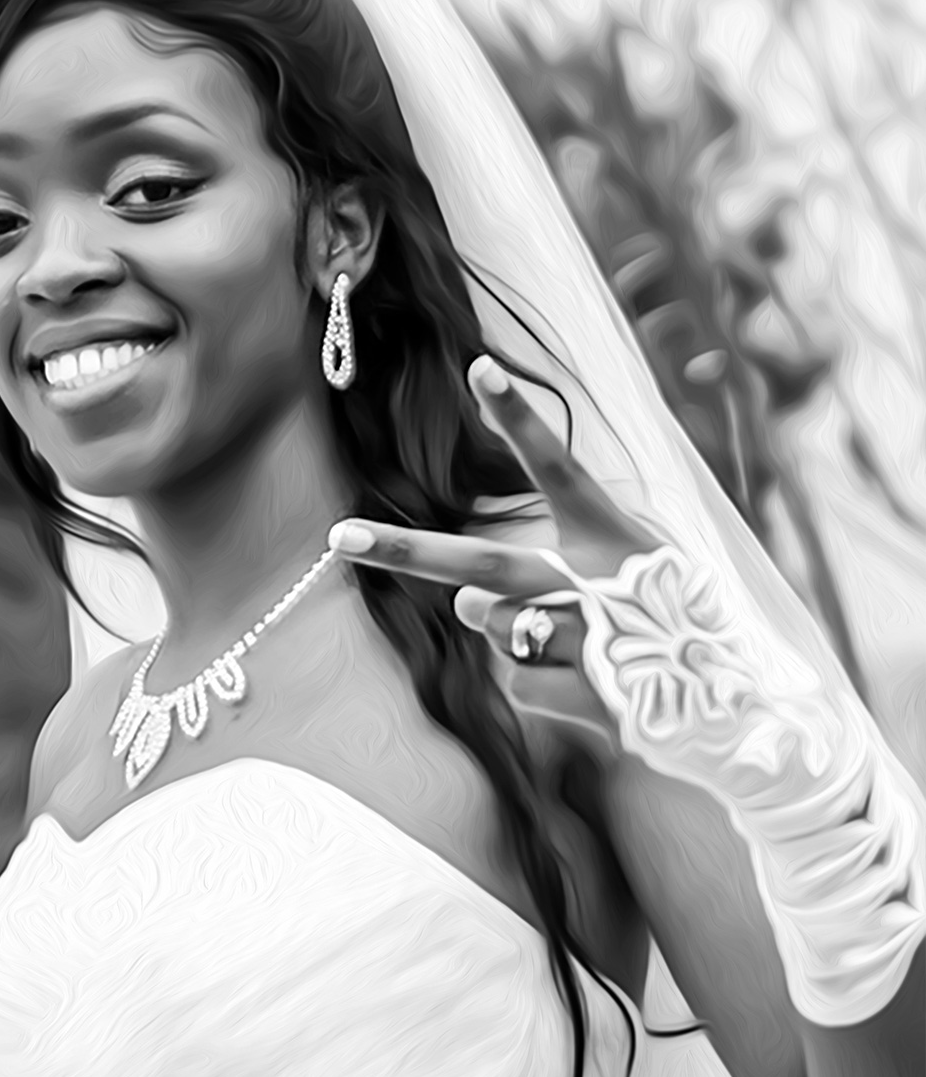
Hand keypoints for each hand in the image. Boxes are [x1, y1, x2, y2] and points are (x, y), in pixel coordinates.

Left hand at [329, 356, 663, 748]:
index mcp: (616, 534)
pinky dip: (541, 685)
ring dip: (510, 632)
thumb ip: (532, 580)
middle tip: (342, 537)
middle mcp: (598, 578)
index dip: (519, 419)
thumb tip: (466, 605)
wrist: (734, 708)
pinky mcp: (584, 690)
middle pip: (479, 564)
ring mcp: (588, 635)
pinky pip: (516, 680)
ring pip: (492, 625)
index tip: (480, 368)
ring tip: (578, 643)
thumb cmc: (668, 627)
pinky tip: (592, 687)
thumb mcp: (620, 577)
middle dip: (406, 550)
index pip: (558, 466)